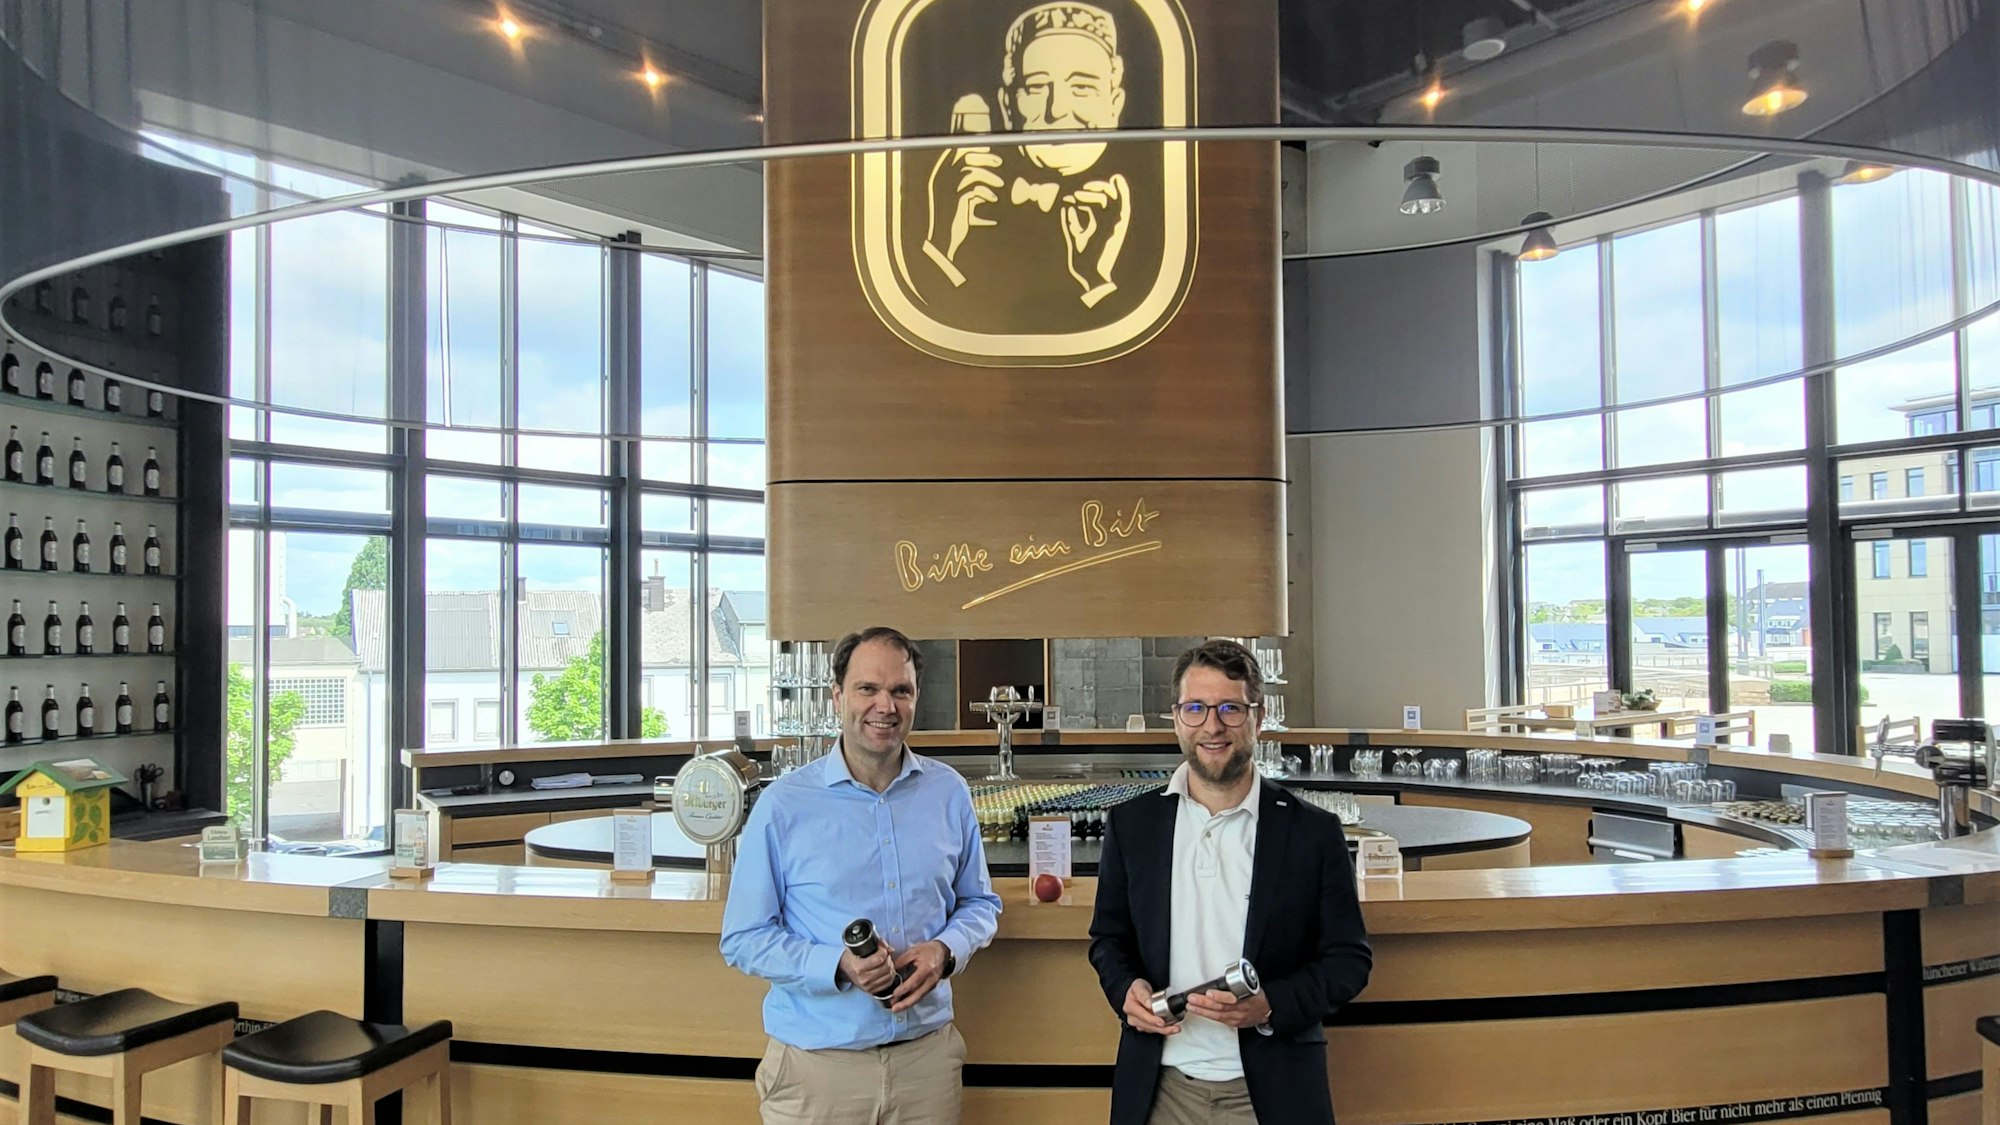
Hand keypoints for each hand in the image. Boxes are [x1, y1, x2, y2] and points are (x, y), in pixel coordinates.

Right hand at [838, 941, 897, 996]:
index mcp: (859, 967)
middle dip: (888, 958)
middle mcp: (863, 978)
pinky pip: (888, 983)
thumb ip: (877, 945)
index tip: (881, 949)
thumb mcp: (860, 948)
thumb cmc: (852, 957)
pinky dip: (890, 975)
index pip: (879, 959)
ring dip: (890, 966)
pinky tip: (885, 970)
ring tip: (885, 962)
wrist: (845, 969)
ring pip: (889, 975)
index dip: (883, 951)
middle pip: (886, 967)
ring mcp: (868, 986)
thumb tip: (890, 949)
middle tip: (884, 955)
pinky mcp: (872, 991)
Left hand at [888, 941, 950, 1012]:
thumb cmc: (928, 950)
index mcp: (927, 968)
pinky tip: (904, 1004)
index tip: (895, 994)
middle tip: (894, 1009)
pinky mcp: (931, 987)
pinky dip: (912, 1001)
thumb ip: (902, 960)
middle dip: (905, 1003)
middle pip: (918, 994)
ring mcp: (932, 984)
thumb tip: (890, 970)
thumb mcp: (914, 951)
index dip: (905, 989)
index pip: (915, 981)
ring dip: (907, 1004)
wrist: (943, 952)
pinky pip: (921, 995)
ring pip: (919, 997)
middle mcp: (931, 979)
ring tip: (896, 1009)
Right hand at [924, 147, 1003, 279]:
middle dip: (983, 158)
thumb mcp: (964, 204)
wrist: (943, 243)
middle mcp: (942, 181)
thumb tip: (988, 184)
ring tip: (1001, 183)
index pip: (956, 154)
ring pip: (971, 172)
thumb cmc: (955, 225)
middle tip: (999, 161)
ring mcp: (948, 190)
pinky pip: (974, 190)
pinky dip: (986, 192)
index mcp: (942, 178)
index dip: (973, 150)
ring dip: (988, 176)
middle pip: (964, 158)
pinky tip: (994, 198)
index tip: (989, 149)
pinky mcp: (956, 201)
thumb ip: (972, 191)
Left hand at [1061, 172, 1130, 305]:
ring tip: (1077, 195)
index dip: (1089, 193)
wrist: (1089, 276)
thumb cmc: (1083, 260)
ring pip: (1110, 198)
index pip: (1105, 201)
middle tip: (1080, 191)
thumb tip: (1066, 205)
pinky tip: (1106, 184)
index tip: (1072, 196)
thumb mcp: (1075, 236)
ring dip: (1095, 191)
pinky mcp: (1114, 227)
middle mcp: (1112, 223)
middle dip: (1095, 188)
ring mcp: (1114, 224)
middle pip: (1111, 195)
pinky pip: (1117, 204)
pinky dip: (1111, 193)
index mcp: (1105, 225)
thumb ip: (1072, 221)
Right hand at [1121, 979, 1177, 1035]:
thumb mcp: (1139, 986)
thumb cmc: (1138, 989)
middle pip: (1148, 1025)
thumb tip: (1148, 1003)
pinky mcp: (1143, 1026)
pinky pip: (1153, 1030)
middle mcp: (1132, 1017)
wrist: (1138, 992)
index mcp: (1130, 1007)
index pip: (1142, 1015)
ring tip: (1175, 1028)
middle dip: (1161, 1028)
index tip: (1161, 1022)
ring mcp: (1137, 1023)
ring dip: (1164, 1030)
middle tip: (1173, 1027)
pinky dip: (1163, 1030)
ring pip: (1151, 1029)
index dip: (1152, 1019)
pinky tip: (1171, 1028)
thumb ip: (1143, 994)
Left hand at [1184, 988, 1271, 1029]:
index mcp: (1246, 998)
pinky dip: (1207, 1015)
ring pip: (1217, 1015)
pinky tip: (1199, 1011)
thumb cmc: (1257, 996)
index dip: (1219, 997)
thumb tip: (1225, 974)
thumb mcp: (1251, 985)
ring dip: (1202, 1010)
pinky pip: (1218, 1019)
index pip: (1231, 999)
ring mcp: (1236, 1018)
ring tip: (1190, 1005)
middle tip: (1192, 998)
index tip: (1208, 993)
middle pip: (1220, 1008)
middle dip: (1204, 1003)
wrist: (1267, 1010)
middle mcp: (1240, 1010)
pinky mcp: (1233, 1023)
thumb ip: (1238, 982)